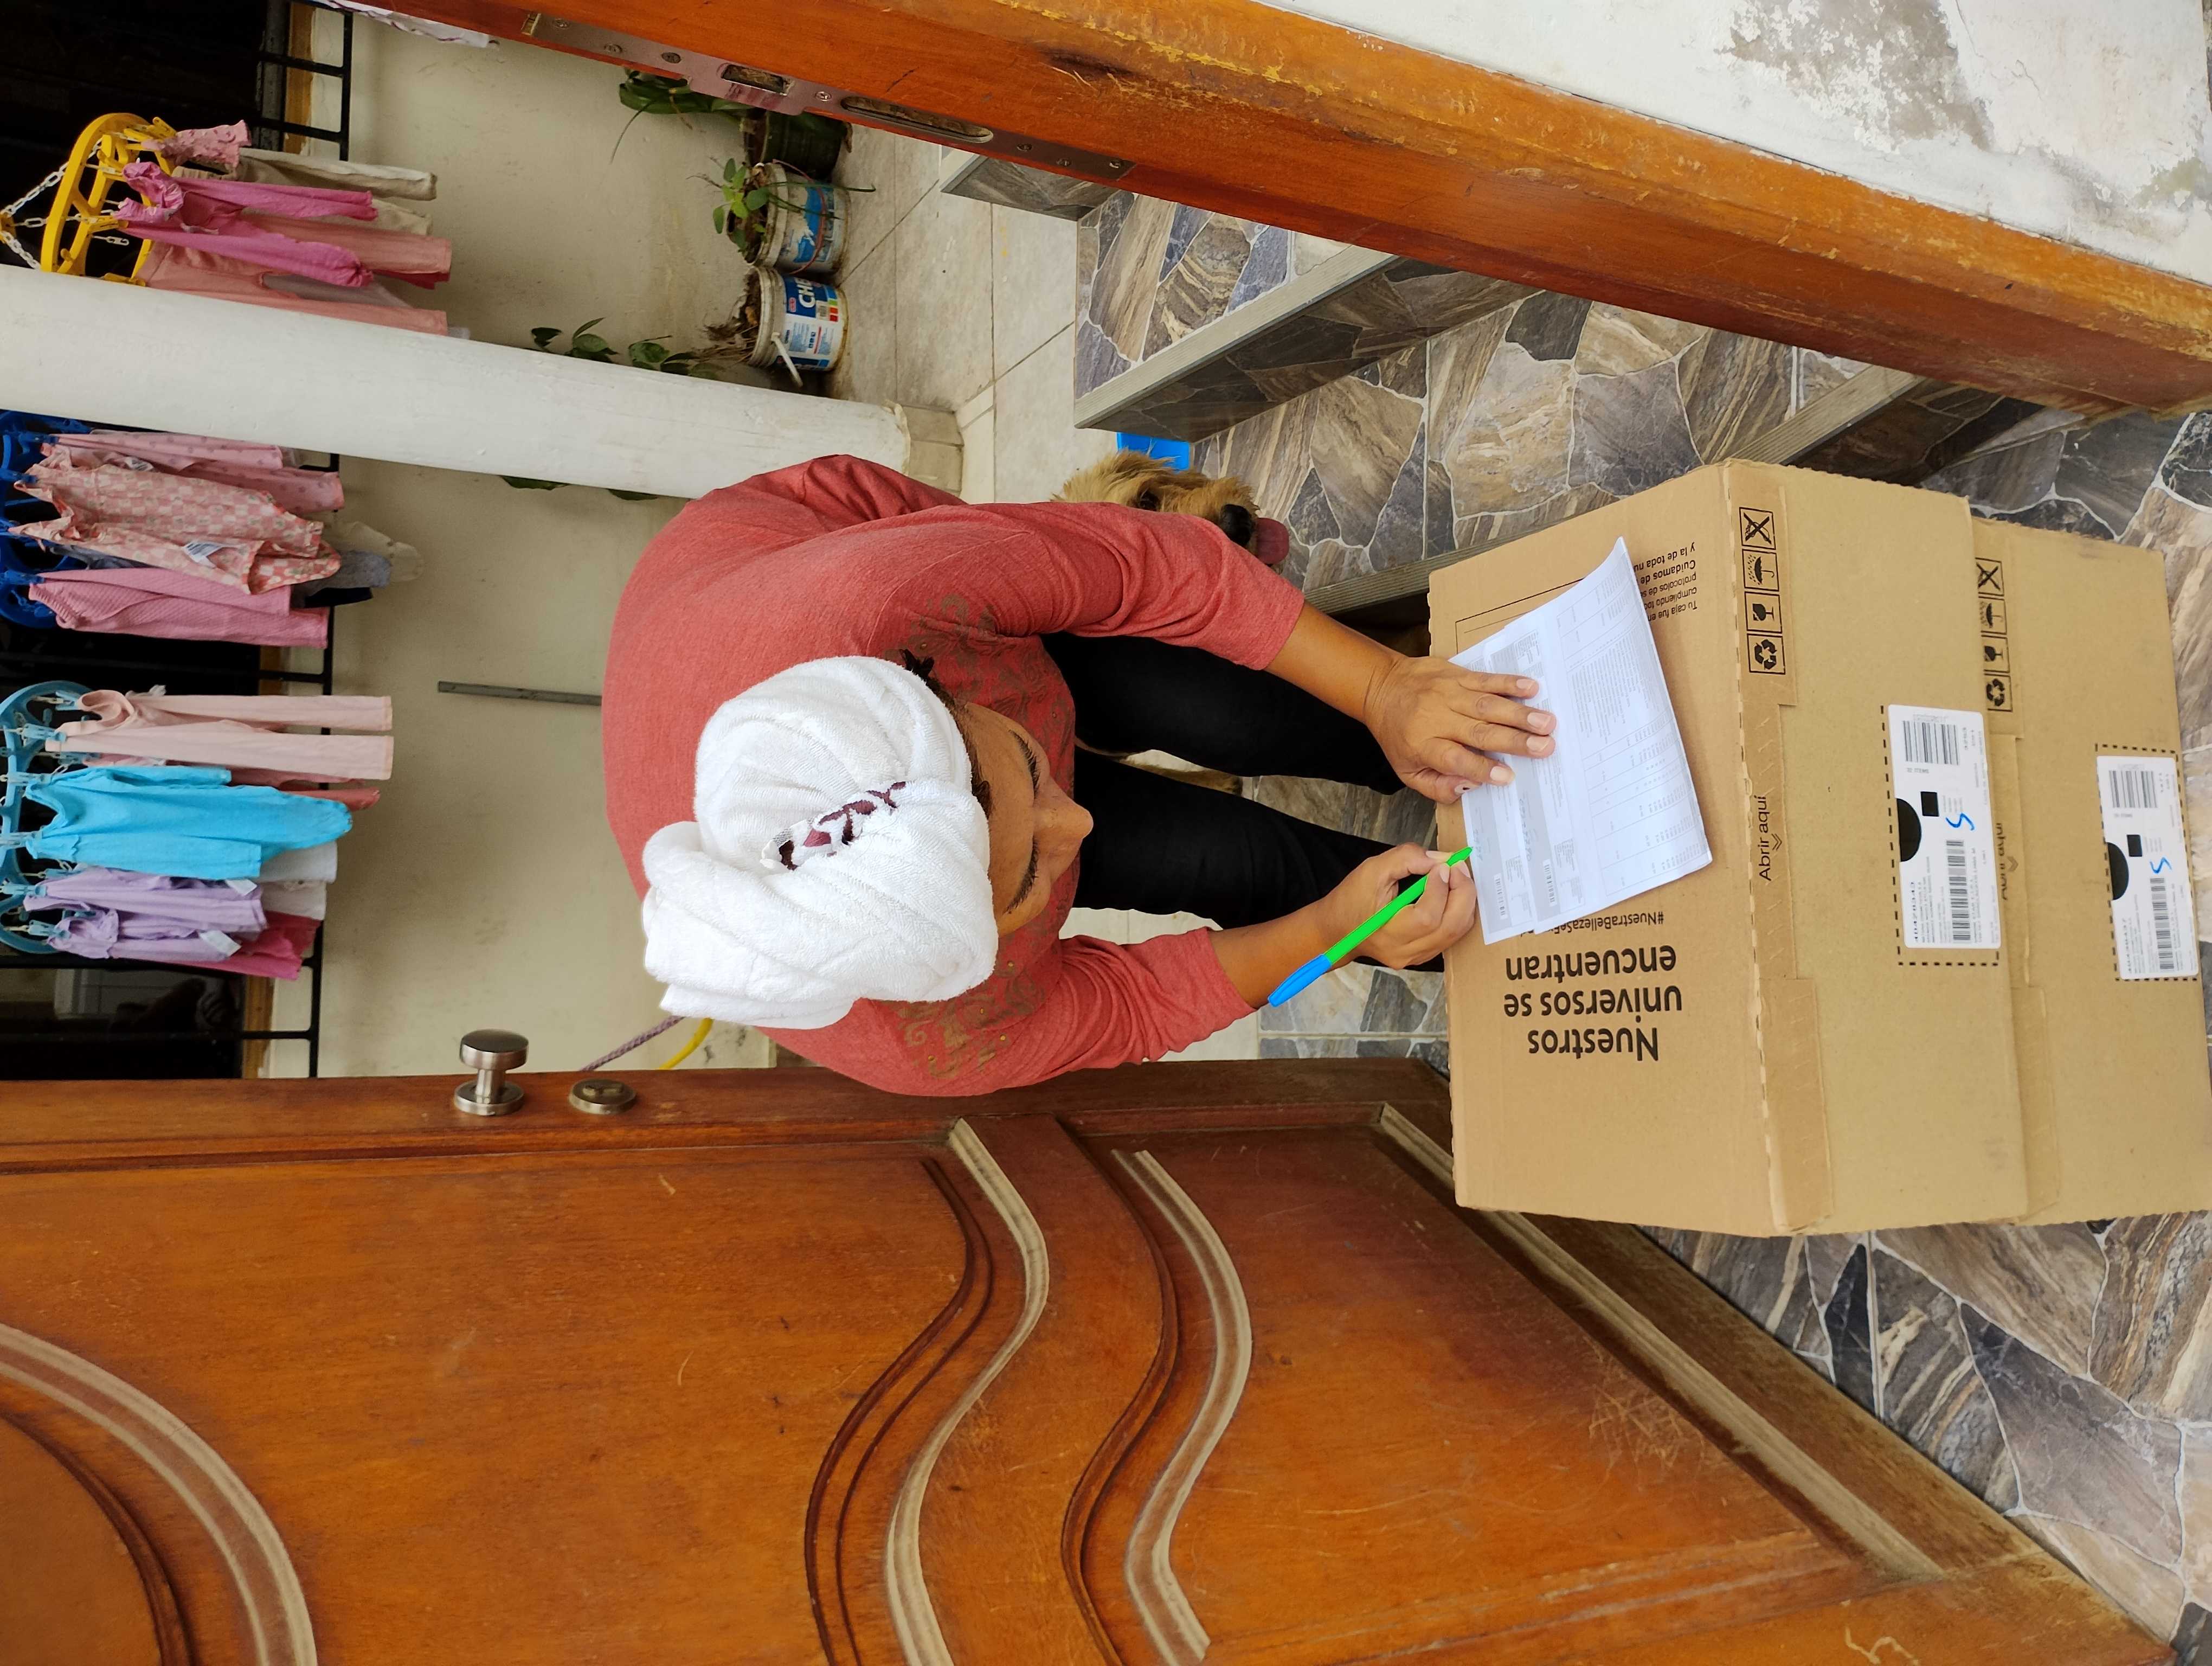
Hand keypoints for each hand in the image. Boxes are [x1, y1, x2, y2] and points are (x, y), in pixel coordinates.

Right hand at [1320, 845, 1477, 967]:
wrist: (1338, 929)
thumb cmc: (1351, 899)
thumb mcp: (1372, 869)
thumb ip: (1406, 858)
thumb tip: (1441, 859)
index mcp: (1387, 933)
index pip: (1427, 917)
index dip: (1440, 888)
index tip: (1440, 866)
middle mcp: (1404, 951)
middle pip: (1450, 926)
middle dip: (1462, 892)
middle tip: (1457, 868)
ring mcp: (1416, 957)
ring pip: (1457, 932)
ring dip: (1464, 901)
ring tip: (1456, 877)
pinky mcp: (1423, 955)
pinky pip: (1452, 935)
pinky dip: (1458, 911)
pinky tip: (1451, 893)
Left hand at [1363, 656, 1554, 802]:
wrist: (1382, 687)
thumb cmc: (1398, 734)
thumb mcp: (1407, 770)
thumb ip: (1436, 786)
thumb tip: (1470, 787)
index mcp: (1424, 745)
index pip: (1455, 759)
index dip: (1481, 768)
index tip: (1508, 776)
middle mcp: (1438, 718)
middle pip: (1479, 732)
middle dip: (1515, 741)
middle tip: (1545, 747)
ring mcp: (1449, 694)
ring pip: (1488, 705)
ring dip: (1520, 713)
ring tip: (1546, 722)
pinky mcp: (1457, 675)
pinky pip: (1485, 679)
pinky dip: (1509, 682)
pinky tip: (1531, 687)